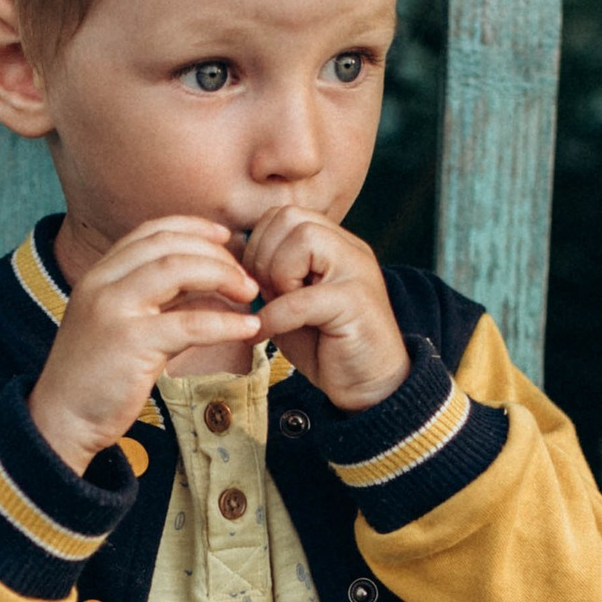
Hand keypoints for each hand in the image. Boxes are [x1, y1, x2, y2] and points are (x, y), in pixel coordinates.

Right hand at [27, 218, 261, 469]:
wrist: (61, 419)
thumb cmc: (95, 377)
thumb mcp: (119, 325)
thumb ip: (153, 301)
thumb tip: (206, 286)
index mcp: (98, 274)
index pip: (151, 231)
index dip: (193, 228)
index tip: (225, 238)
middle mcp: (102, 283)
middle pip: (169, 246)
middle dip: (215, 254)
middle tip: (245, 277)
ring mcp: (114, 310)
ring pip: (178, 270)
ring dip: (223, 277)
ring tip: (250, 294)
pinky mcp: (131, 342)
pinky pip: (190, 323)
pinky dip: (226, 322)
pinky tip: (249, 328)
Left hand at [242, 204, 408, 409]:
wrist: (371, 387)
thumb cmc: (325, 347)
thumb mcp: (288, 304)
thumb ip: (267, 278)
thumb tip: (229, 260)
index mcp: (334, 244)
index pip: (283, 214)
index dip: (259, 245)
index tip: (257, 284)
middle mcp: (349, 249)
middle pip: (291, 217)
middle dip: (263, 255)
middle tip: (264, 295)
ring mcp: (357, 271)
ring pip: (303, 239)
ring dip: (276, 275)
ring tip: (278, 308)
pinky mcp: (356, 302)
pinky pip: (302, 297)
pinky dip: (275, 316)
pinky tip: (264, 334)